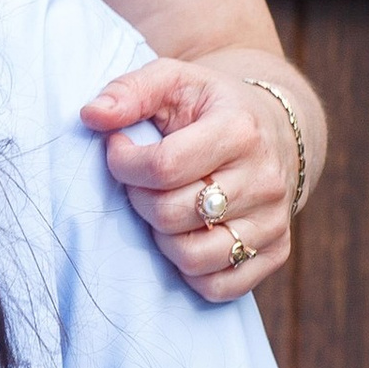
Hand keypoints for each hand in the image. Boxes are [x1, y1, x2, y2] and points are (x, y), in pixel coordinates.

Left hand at [81, 58, 297, 295]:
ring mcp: (273, 220)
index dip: (124, 163)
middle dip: (140, 200)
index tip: (119, 149)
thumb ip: (129, 91)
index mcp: (239, 130)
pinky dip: (191, 270)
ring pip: (192, 257)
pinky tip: (186, 236)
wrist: (274, 130)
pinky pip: (219, 286)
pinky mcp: (276, 252)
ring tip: (165, 208)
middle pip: (172, 215)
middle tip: (142, 181)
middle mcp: (264, 179)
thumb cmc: (210, 107)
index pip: (164, 167)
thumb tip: (92, 115)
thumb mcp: (173, 81)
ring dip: (162, 238)